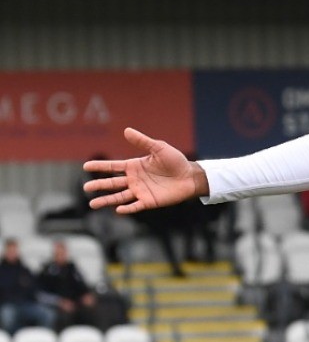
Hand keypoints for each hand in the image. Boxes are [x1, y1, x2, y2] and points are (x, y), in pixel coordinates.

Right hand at [83, 128, 207, 214]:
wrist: (190, 176)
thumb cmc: (175, 161)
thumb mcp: (159, 148)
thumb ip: (143, 141)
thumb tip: (126, 130)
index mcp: (133, 166)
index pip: (112, 167)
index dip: (99, 166)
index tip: (86, 166)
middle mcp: (134, 180)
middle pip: (112, 183)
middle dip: (99, 185)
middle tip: (86, 187)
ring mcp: (140, 191)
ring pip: (119, 197)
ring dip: (106, 200)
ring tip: (92, 204)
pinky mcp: (149, 201)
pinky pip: (136, 206)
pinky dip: (127, 208)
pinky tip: (118, 210)